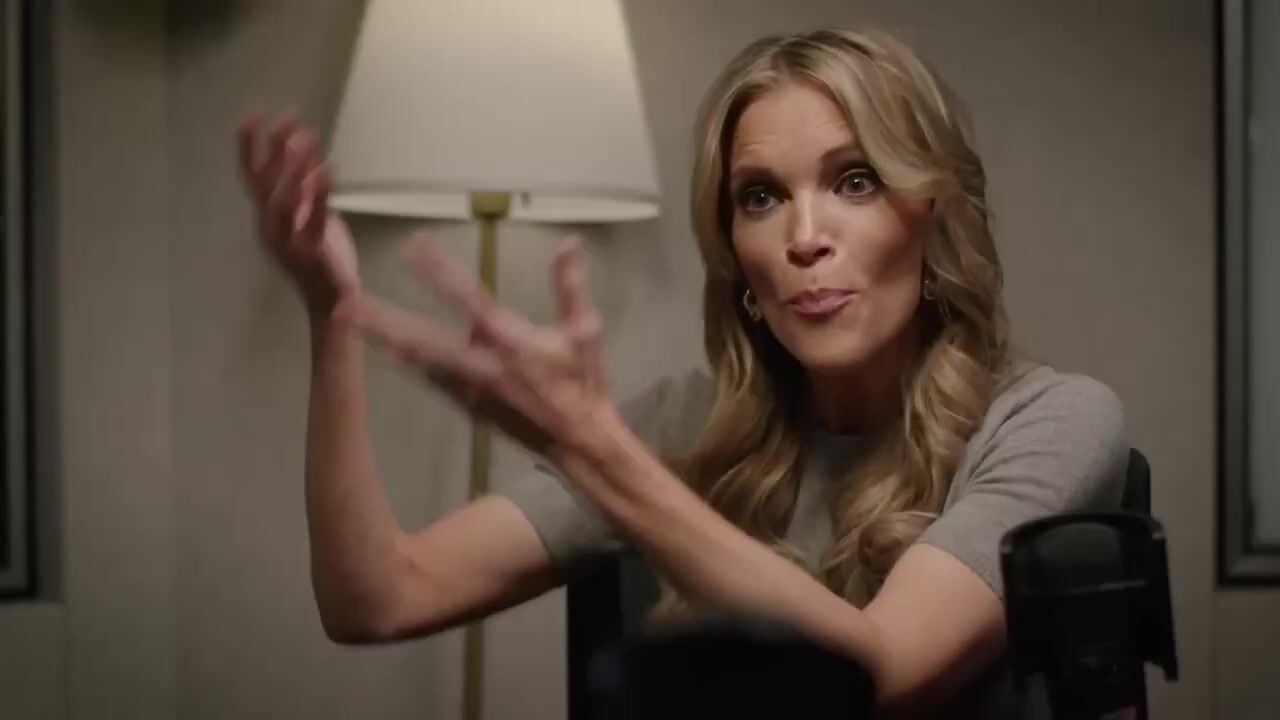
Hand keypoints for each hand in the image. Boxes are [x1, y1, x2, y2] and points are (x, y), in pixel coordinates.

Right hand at [236, 112, 359, 314]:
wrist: (331, 304)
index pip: (252, 176)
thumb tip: (306, 149)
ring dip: (293, 167)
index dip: (249, 146)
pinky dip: (319, 194)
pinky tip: (328, 169)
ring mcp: (288, 242)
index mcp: (267, 219)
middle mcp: (271, 228)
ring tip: (305, 138)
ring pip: (282, 200)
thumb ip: (307, 186)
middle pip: (265, 183)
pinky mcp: (311, 253)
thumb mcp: (311, 216)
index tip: (252, 114)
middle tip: (289, 118)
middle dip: (275, 149)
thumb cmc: (321, 259)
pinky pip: (312, 219)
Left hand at [336, 234, 616, 457]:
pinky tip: (381, 350)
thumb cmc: (584, 385)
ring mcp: (469, 389)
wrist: (579, 445)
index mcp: (509, 341)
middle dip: (383, 320)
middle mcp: (481, 364)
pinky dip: (404, 363)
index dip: (439, 272)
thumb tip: (569, 241)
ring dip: (382, 339)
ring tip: (346, 320)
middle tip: (343, 302)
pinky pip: (428, 379)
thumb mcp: (585, 332)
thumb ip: (571, 287)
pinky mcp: (467, 405)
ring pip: (419, 359)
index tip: (412, 245)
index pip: (468, 298)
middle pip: (422, 338)